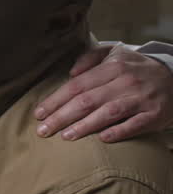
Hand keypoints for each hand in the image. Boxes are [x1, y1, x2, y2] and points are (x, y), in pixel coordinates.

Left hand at [35, 45, 172, 141]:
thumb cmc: (136, 68)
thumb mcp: (115, 53)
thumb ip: (90, 58)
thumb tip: (71, 73)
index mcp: (113, 66)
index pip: (77, 85)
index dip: (56, 100)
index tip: (38, 114)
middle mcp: (126, 81)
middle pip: (88, 100)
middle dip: (62, 116)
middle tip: (43, 130)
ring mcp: (142, 98)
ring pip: (108, 112)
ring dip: (85, 126)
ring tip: (65, 136)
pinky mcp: (156, 114)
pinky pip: (135, 124)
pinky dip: (119, 132)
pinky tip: (102, 139)